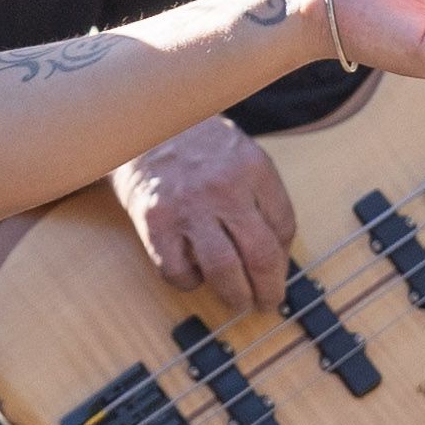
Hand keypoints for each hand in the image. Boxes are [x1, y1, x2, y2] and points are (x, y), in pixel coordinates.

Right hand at [111, 117, 299, 298]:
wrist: (139, 123)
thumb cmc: (193, 144)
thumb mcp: (238, 154)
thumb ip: (259, 196)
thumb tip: (276, 254)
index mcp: (253, 167)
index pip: (284, 226)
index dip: (285, 257)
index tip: (279, 269)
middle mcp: (223, 187)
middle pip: (261, 255)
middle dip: (269, 290)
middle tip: (268, 302)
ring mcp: (188, 206)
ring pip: (223, 271)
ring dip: (235, 296)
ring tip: (238, 301)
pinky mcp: (155, 223)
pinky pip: (179, 271)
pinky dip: (189, 281)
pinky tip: (193, 272)